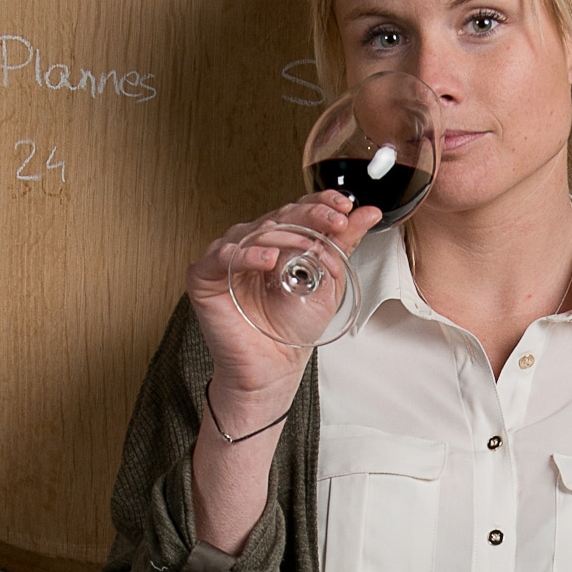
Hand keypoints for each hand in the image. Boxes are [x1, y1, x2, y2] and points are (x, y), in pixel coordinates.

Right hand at [185, 190, 380, 406]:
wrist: (274, 368)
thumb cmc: (292, 329)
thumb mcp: (327, 282)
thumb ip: (343, 245)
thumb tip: (366, 214)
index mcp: (278, 241)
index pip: (297, 210)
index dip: (319, 203)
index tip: (344, 206)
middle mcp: (251, 244)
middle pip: (278, 217)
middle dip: (310, 216)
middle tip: (334, 222)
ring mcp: (227, 257)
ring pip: (254, 232)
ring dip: (285, 235)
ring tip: (308, 246)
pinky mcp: (205, 276)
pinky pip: (223, 256)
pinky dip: (247, 255)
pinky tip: (268, 259)